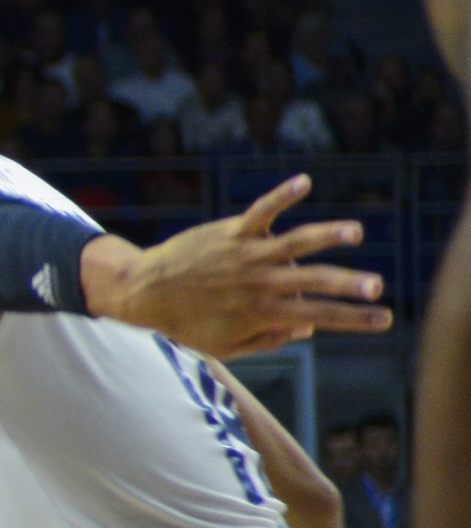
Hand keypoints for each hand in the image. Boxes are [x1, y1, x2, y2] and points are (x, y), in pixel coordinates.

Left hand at [84, 175, 390, 357]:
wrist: (144, 292)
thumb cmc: (187, 322)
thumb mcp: (225, 346)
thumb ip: (267, 340)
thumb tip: (307, 327)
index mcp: (261, 313)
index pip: (316, 317)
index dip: (352, 319)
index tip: (383, 319)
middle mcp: (257, 284)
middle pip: (311, 283)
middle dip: (347, 285)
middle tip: (377, 286)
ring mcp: (246, 255)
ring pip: (293, 244)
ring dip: (326, 236)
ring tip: (355, 232)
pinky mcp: (231, 231)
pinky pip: (261, 211)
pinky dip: (281, 195)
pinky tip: (304, 182)